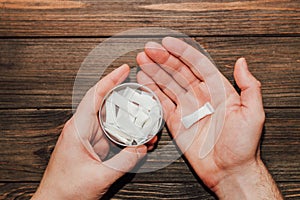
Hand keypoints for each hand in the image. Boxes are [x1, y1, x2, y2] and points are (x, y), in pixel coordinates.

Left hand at [32, 64, 155, 199]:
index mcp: (78, 129)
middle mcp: (83, 130)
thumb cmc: (66, 191)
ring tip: (147, 121)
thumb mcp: (99, 177)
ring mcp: (89, 139)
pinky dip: (126, 136)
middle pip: (108, 107)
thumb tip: (142, 148)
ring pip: (112, 122)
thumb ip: (124, 162)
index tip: (124, 69)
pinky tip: (139, 141)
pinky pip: (113, 136)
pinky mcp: (94, 148)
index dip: (110, 80)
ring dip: (129, 122)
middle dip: (127, 101)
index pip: (95, 96)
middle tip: (144, 97)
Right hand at [136, 37, 282, 198]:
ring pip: (168, 84)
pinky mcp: (176, 122)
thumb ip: (249, 86)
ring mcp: (187, 109)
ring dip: (155, 72)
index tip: (168, 43)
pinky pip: (162, 103)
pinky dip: (152, 91)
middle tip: (149, 50)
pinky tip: (145, 81)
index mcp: (218, 91)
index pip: (197, 65)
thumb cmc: (243, 146)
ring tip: (142, 61)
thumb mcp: (253, 113)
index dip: (182, 52)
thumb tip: (242, 63)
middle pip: (179, 71)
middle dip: (163, 59)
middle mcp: (201, 97)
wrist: (229, 171)